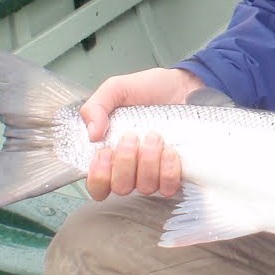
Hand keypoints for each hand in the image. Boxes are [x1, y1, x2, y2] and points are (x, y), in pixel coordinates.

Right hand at [79, 67, 201, 200]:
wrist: (182, 86)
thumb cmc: (148, 90)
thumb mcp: (116, 89)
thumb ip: (95, 107)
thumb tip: (92, 135)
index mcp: (110, 154)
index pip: (96, 186)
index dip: (99, 176)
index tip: (105, 152)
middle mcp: (130, 170)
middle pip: (120, 188)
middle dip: (125, 162)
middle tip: (132, 136)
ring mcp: (154, 174)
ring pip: (145, 187)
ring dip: (149, 162)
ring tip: (155, 136)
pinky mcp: (175, 174)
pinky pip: (169, 187)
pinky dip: (168, 170)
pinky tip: (170, 150)